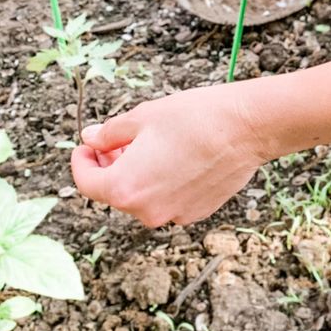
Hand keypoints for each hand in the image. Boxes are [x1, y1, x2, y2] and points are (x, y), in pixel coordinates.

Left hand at [70, 83, 268, 226]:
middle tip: (121, 141)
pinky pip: (170, 200)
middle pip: (117, 191)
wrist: (248, 127)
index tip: (88, 146)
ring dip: (141, 175)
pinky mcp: (198, 212)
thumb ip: (110, 133)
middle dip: (113, 166)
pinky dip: (166, 183)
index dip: (82, 161)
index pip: (87, 182)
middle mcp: (147, 210)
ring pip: (145, 197)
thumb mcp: (144, 116)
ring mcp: (174, 215)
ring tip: (156, 146)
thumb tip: (92, 139)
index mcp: (125, 187)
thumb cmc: (197, 117)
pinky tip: (180, 157)